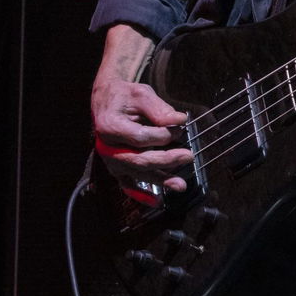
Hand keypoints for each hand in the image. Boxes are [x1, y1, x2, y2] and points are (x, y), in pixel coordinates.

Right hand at [91, 24, 194, 200]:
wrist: (108, 101)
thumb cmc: (125, 97)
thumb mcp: (142, 95)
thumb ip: (159, 109)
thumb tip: (181, 120)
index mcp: (110, 126)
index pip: (140, 137)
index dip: (162, 136)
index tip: (179, 128)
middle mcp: (107, 147)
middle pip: (139, 159)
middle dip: (165, 160)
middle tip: (188, 156)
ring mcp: (110, 160)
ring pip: (137, 173)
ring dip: (160, 179)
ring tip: (180, 184)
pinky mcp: (116, 167)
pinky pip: (127, 184)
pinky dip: (141, 194)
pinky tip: (157, 200)